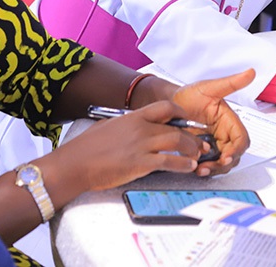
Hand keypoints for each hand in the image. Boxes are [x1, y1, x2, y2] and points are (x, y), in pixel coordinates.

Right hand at [61, 100, 207, 191]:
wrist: (75, 164)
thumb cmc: (86, 147)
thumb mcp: (107, 126)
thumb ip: (125, 125)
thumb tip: (133, 125)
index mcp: (133, 117)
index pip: (165, 108)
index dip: (180, 112)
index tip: (187, 119)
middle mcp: (141, 128)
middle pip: (176, 127)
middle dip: (192, 136)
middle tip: (201, 143)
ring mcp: (142, 145)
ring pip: (177, 142)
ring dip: (192, 149)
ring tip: (199, 155)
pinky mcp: (141, 164)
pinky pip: (169, 162)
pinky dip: (183, 164)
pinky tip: (189, 167)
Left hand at [172, 69, 254, 175]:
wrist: (167, 103)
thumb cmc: (189, 94)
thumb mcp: (209, 88)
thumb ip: (231, 83)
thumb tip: (251, 73)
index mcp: (229, 121)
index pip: (241, 139)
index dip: (236, 149)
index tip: (226, 156)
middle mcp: (223, 134)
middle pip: (233, 155)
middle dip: (224, 163)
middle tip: (209, 166)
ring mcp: (212, 144)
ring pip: (222, 163)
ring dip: (214, 169)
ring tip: (200, 169)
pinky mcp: (201, 151)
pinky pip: (208, 164)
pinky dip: (204, 169)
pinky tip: (194, 168)